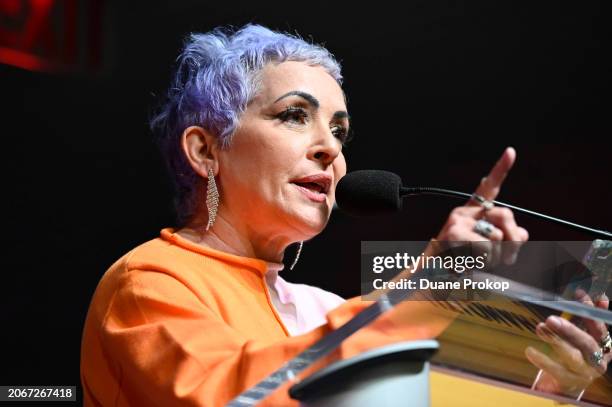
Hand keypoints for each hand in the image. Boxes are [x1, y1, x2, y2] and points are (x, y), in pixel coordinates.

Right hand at [435, 147, 528, 263]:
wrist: (433, 277)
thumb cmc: (461, 264)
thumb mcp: (489, 252)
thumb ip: (508, 241)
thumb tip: (522, 234)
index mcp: (472, 213)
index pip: (488, 188)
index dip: (501, 169)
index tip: (511, 151)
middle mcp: (464, 213)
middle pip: (505, 214)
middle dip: (513, 240)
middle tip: (506, 258)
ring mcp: (457, 221)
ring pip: (497, 237)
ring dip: (495, 257)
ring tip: (477, 262)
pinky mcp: (454, 233)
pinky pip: (485, 247)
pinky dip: (482, 260)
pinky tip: (468, 263)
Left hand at [526, 290, 610, 397]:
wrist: (571, 382)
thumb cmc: (577, 351)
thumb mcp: (581, 333)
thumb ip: (584, 316)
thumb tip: (584, 293)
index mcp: (604, 345)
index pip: (599, 326)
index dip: (590, 310)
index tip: (578, 293)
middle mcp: (598, 359)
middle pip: (587, 343)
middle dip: (569, 329)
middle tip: (551, 319)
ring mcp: (585, 373)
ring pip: (571, 357)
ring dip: (555, 341)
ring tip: (539, 328)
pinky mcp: (570, 382)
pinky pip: (556, 371)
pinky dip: (543, 361)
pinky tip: (530, 351)